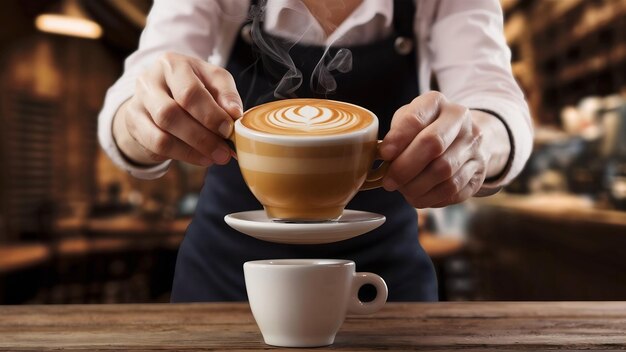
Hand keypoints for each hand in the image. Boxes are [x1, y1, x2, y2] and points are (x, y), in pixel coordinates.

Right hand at [113, 52, 241, 166]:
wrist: (163, 91)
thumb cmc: (195, 84)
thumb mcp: (214, 81)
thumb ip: (227, 95)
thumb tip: (234, 114)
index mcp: (172, 64)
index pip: (189, 93)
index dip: (211, 115)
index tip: (228, 130)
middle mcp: (149, 81)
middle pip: (171, 114)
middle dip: (202, 137)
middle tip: (224, 152)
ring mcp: (137, 103)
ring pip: (161, 135)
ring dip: (192, 150)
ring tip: (215, 157)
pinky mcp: (134, 123)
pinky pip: (156, 146)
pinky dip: (182, 155)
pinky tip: (201, 158)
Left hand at [380, 91, 509, 207]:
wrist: (463, 138)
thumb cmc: (425, 129)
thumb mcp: (408, 121)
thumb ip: (395, 134)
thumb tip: (382, 157)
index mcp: (437, 102)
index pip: (416, 118)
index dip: (398, 139)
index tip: (384, 154)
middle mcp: (460, 120)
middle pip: (433, 144)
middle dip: (405, 167)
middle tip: (389, 181)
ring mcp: (474, 146)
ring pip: (444, 171)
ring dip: (416, 186)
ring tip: (402, 189)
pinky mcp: (479, 171)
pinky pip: (453, 189)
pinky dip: (430, 197)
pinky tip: (418, 196)